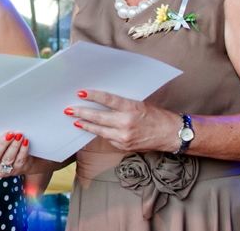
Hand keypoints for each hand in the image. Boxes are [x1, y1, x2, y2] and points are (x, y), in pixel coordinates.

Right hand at [0, 132, 30, 176]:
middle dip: (2, 144)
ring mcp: (3, 170)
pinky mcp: (16, 170)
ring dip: (14, 145)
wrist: (19, 159)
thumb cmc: (3, 146)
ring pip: (8, 158)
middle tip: (9, 134)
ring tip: (19, 135)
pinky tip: (25, 141)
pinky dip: (23, 150)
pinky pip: (19, 160)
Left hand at [66, 90, 180, 152]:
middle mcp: (126, 123)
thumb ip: (121, 103)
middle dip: (80, 112)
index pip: (106, 99)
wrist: (171, 134)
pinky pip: (107, 138)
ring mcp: (124, 136)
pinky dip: (98, 132)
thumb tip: (100, 99)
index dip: (92, 96)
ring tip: (74, 120)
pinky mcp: (123, 146)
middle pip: (97, 116)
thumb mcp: (139, 103)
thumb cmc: (155, 115)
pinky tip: (90, 128)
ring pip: (98, 130)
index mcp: (130, 108)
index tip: (80, 93)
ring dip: (85, 124)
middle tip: (68, 109)